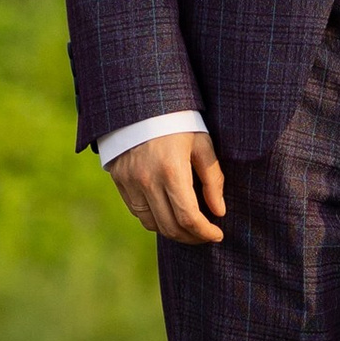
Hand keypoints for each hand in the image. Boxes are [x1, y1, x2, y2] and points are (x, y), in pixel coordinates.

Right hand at [108, 130, 227, 244]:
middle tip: (206, 234)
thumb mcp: (202, 144)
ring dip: (173, 231)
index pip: (188, 217)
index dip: (205, 232)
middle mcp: (147, 180)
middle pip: (170, 227)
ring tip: (189, 226)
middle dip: (192, 237)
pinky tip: (169, 212)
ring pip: (152, 224)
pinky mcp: (120, 181)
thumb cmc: (179, 122)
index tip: (218, 235)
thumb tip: (219, 212)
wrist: (142, 103)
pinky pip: (138, 212)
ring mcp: (130, 182)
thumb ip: (213, 179)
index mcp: (172, 170)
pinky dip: (155, 219)